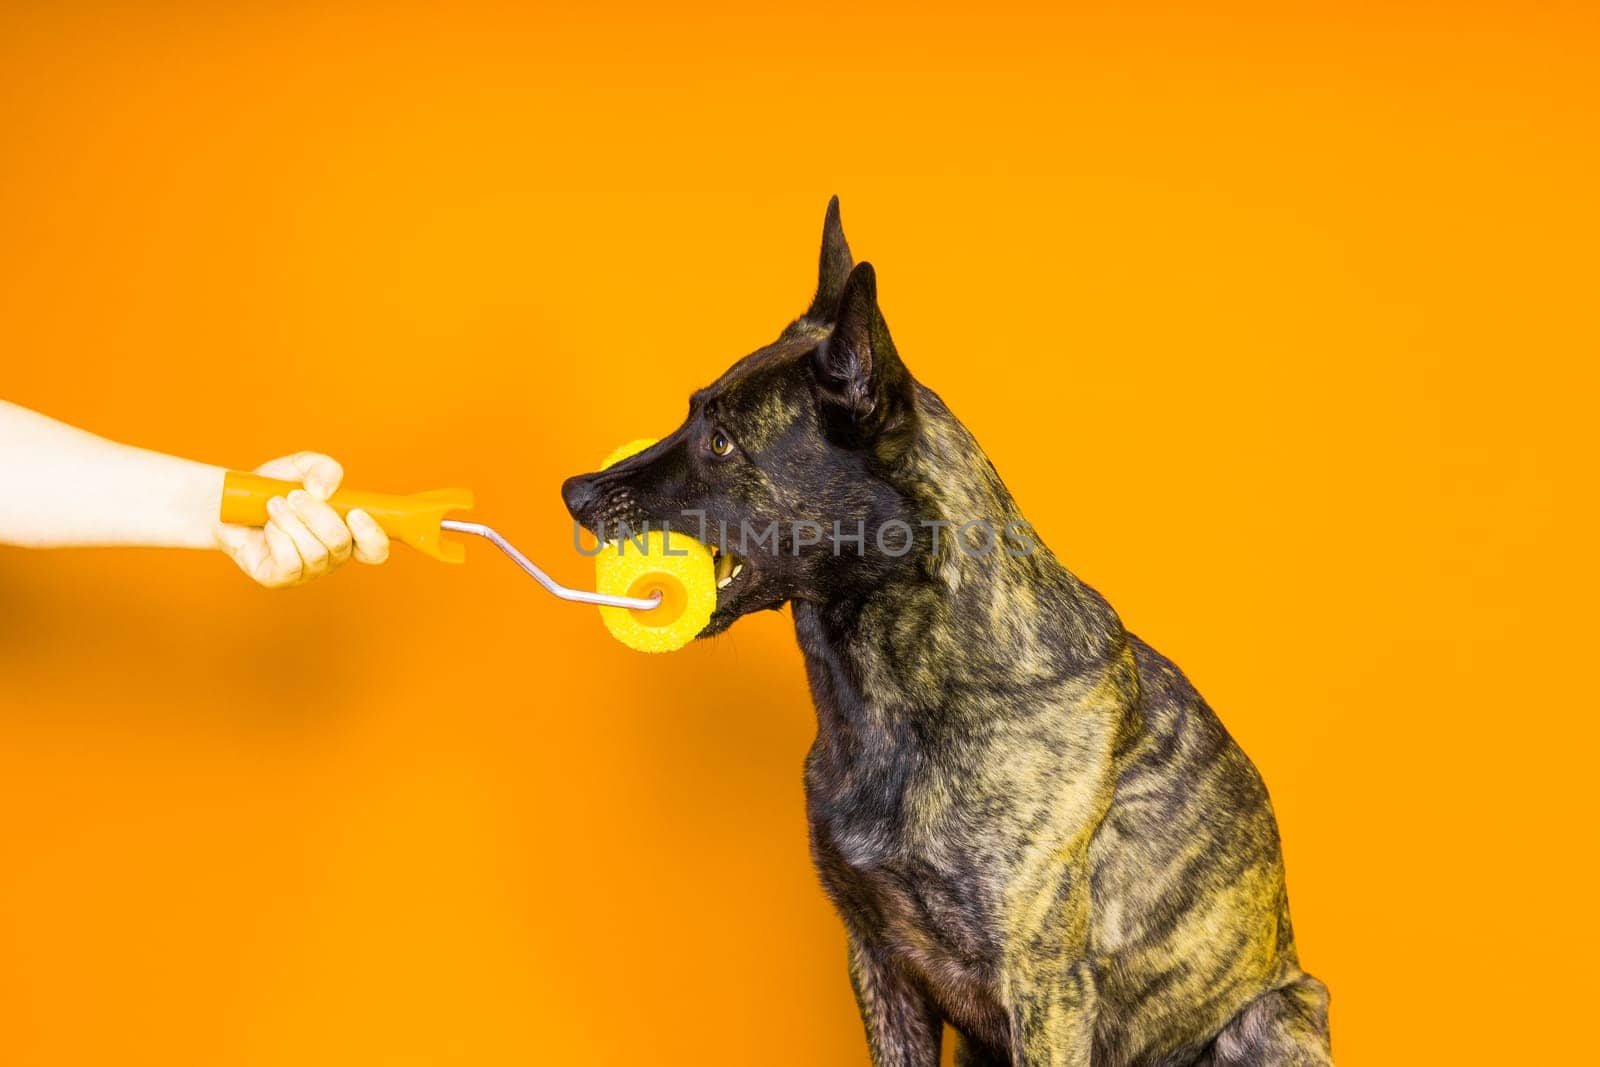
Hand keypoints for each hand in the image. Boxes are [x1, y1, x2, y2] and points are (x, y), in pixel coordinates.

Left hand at [213, 451, 388, 587]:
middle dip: (317, 514)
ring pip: (315, 552)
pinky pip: (290, 562)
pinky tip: (269, 526)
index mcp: (345, 533)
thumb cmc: (270, 488)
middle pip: (341, 544)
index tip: (355, 513)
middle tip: (295, 495)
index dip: (373, 535)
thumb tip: (325, 491)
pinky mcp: (279, 579)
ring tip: (274, 505)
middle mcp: (330, 557)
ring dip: (292, 521)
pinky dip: (279, 536)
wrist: (229, 503)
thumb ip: (323, 468)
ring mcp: (305, 571)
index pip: (375, 550)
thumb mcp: (300, 467)